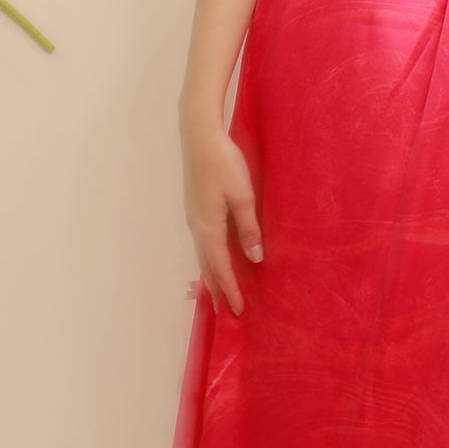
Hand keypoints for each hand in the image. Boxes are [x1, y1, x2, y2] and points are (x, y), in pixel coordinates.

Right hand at [180, 104, 263, 315]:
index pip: (220, 268)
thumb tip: (254, 258)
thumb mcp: (243, 196)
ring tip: (217, 291)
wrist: (199, 136)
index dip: (230, 289)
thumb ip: (248, 228)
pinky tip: (214, 256)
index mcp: (209, 228)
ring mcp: (194, 216)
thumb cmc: (224, 164)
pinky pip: (203, 242)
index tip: (237, 310)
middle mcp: (197, 227)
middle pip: (207, 266)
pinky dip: (209, 258)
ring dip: (211, 275)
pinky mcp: (196, 207)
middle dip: (216, 289)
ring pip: (203, 254)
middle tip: (224, 311)